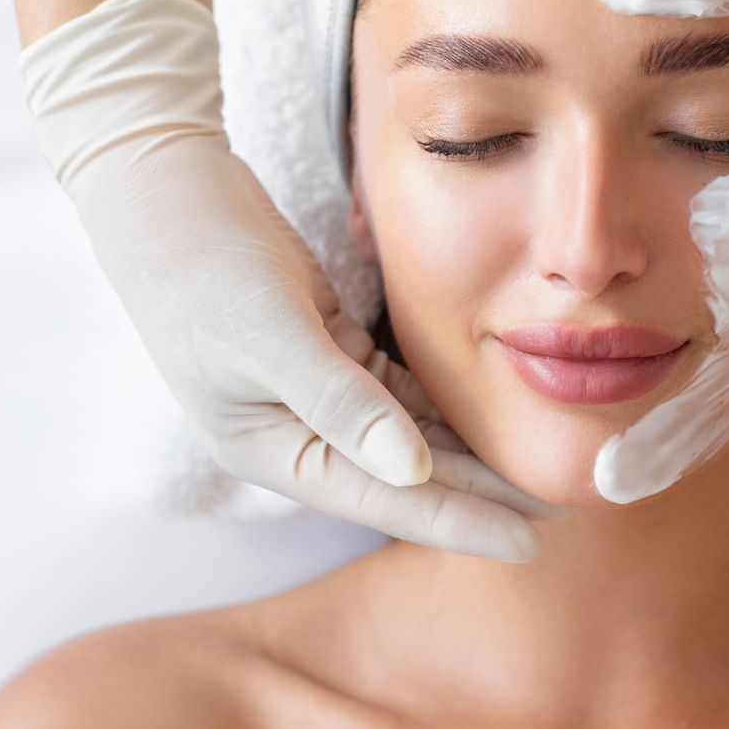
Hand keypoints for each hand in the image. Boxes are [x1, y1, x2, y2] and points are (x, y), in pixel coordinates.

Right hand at [21, 0, 561, 562]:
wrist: (164, 187)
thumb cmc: (202, 262)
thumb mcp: (271, 332)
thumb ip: (341, 403)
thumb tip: (410, 471)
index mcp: (273, 450)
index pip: (386, 500)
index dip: (462, 521)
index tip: (533, 541)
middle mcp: (297, 434)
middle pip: (407, 478)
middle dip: (482, 496)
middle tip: (565, 508)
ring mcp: (315, 394)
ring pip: (412, 438)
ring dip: (472, 455)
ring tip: (543, 470)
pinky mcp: (332, 348)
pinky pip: (403, 393)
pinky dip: (447, 405)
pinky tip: (498, 411)